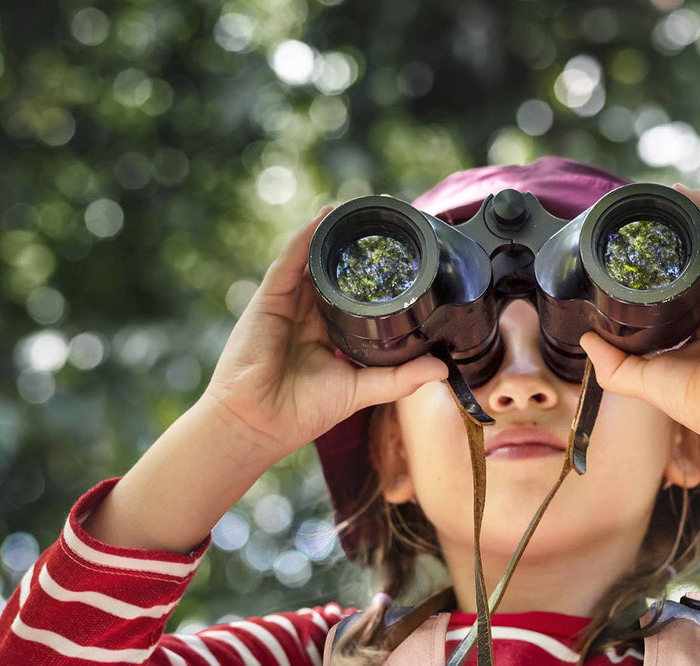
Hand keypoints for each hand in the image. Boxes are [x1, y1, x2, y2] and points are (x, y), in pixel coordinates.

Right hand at [200, 205, 449, 459]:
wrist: (257, 423)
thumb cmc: (300, 412)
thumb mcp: (360, 390)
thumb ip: (399, 379)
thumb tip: (441, 369)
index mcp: (328, 332)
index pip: (355, 295)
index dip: (374, 275)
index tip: (400, 255)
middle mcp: (307, 313)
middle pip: (335, 271)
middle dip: (357, 246)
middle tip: (386, 221)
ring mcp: (287, 303)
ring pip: (313, 258)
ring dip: (334, 232)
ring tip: (359, 209)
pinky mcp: (269, 300)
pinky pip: (289, 262)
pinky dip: (305, 238)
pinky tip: (324, 218)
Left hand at [578, 184, 699, 447]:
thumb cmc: (696, 398)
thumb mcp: (641, 376)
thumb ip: (612, 362)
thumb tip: (586, 341)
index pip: (686, 274)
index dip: (664, 253)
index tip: (638, 238)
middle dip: (674, 224)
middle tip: (644, 209)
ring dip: (689, 208)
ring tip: (661, 193)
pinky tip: (683, 194)